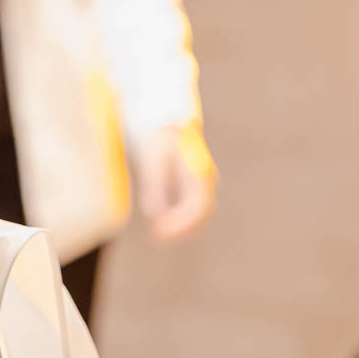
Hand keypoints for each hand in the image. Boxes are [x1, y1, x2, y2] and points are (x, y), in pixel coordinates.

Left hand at [131, 123, 216, 240]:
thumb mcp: (154, 157)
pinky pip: (190, 209)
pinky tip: (159, 225)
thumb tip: (153, 213)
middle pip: (199, 214)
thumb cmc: (160, 137)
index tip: (160, 232)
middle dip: (179, 230)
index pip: (197, 207)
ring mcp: (201, 183)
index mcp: (200, 173)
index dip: (180, 224)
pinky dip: (177, 220)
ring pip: (196, 214)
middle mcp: (205, 181)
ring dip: (178, 228)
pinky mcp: (192, 185)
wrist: (166, 119)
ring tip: (155, 236)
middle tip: (156, 238)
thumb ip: (155, 184)